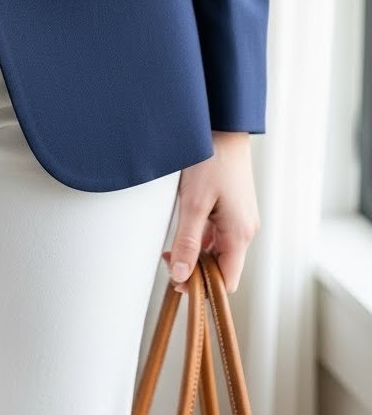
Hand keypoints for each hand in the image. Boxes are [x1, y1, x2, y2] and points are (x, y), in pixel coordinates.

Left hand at [161, 131, 259, 294]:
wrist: (223, 127)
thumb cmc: (212, 160)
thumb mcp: (193, 204)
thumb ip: (187, 242)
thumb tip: (182, 277)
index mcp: (240, 233)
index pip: (227, 280)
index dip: (204, 288)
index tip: (179, 284)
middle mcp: (245, 230)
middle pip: (223, 267)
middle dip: (196, 271)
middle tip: (168, 262)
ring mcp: (240, 218)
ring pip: (218, 250)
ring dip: (196, 254)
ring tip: (170, 248)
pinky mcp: (234, 208)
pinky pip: (218, 234)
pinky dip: (201, 239)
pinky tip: (183, 232)